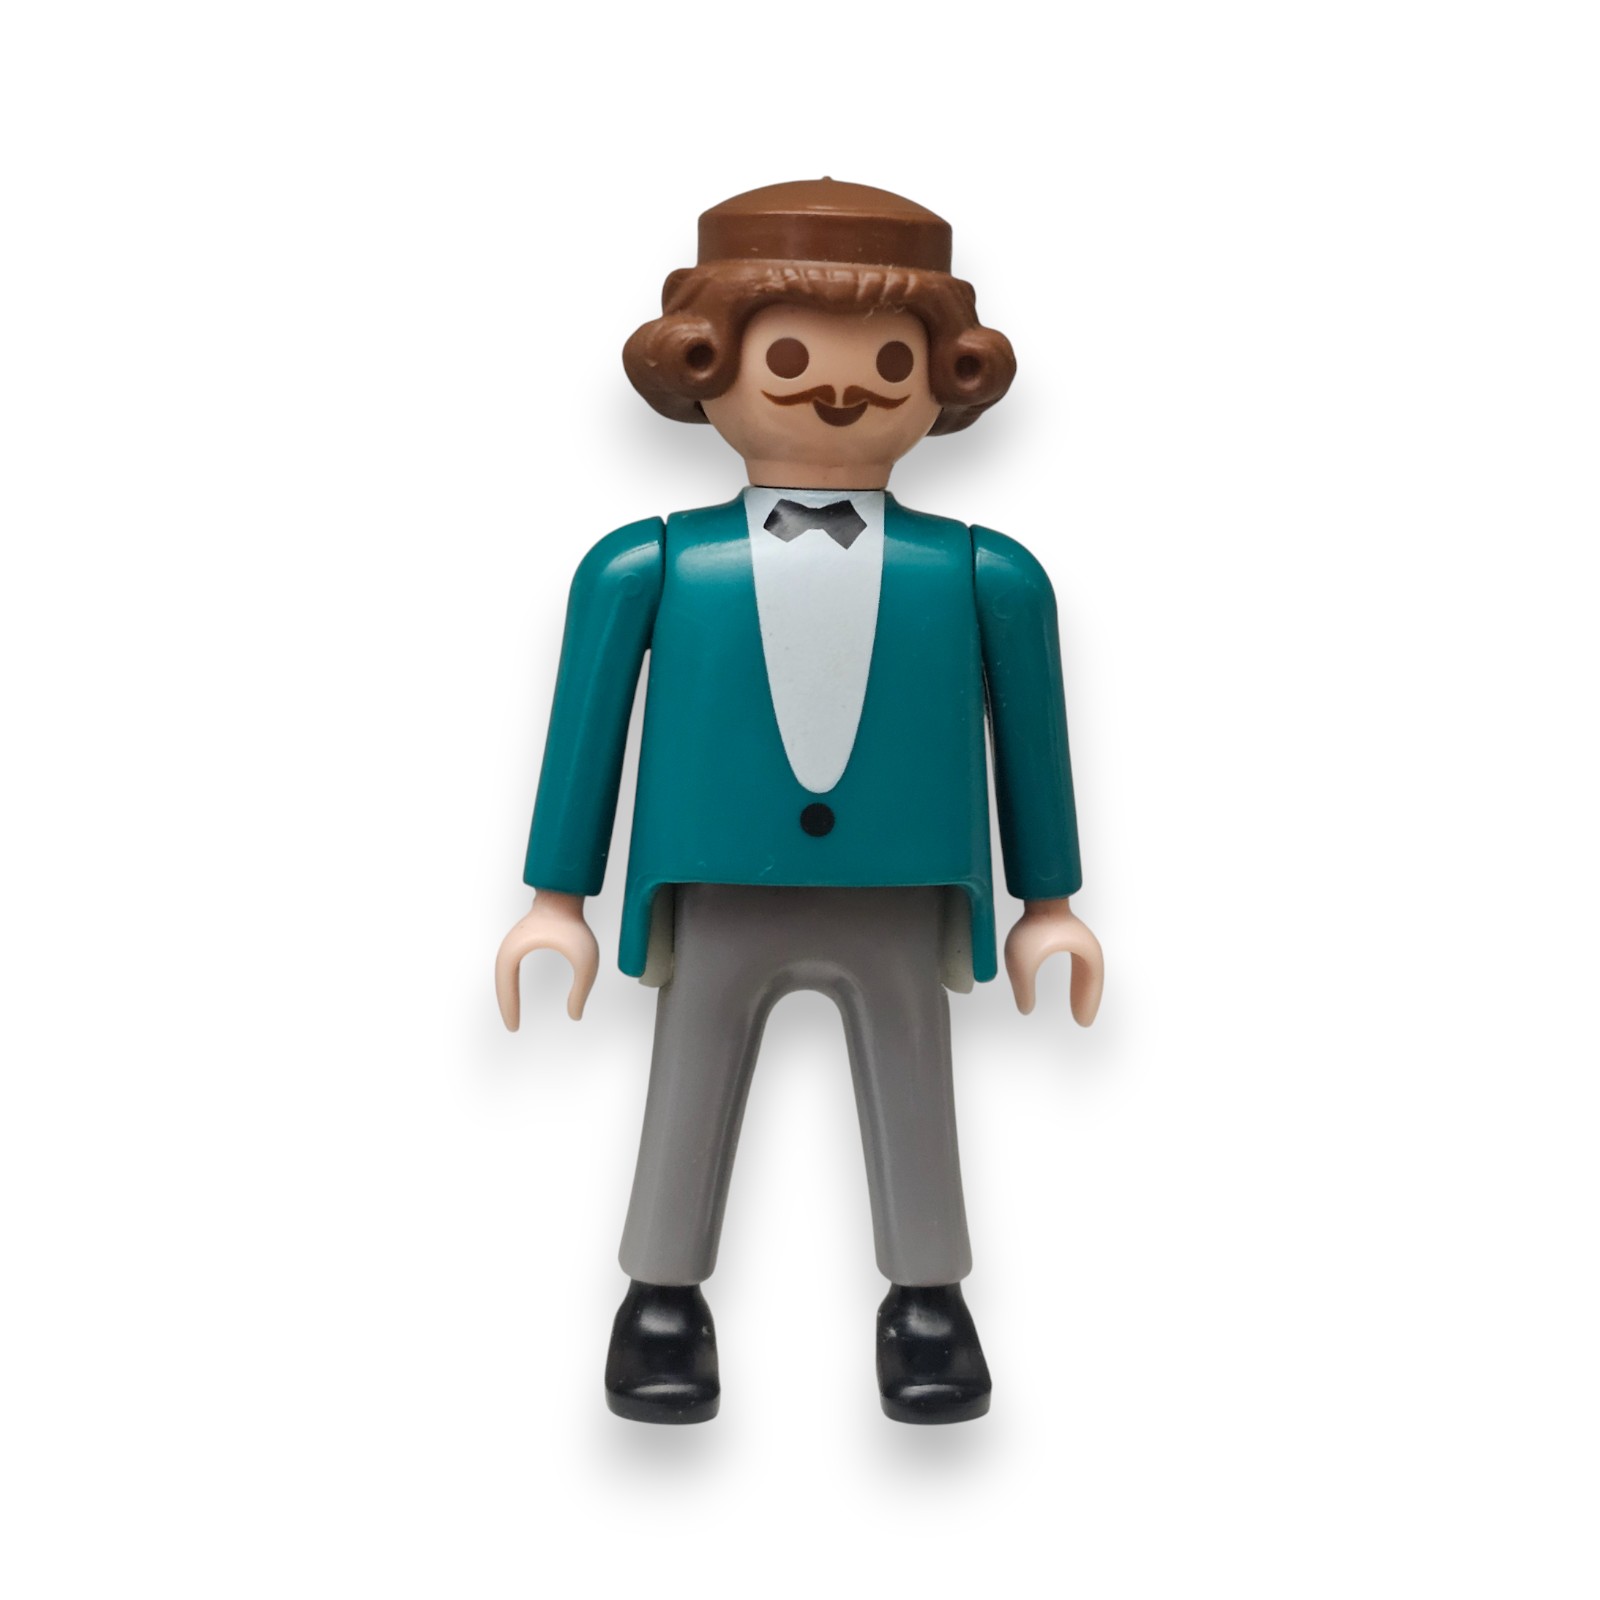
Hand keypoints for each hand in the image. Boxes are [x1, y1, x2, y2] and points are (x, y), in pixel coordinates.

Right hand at [495, 890, 599, 1027]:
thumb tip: (575, 1016)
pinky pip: (509, 968)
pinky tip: (516, 995)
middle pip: (501, 983)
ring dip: (507, 995)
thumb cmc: (574, 925)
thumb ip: (581, 990)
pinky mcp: (519, 941)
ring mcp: (512, 943)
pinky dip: (510, 984)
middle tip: (513, 1027)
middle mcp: (508, 948)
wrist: (564, 894)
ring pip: (503, 976)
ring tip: (513, 1016)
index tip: (514, 1027)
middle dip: (505, 1006)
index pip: (506, 987)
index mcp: (514, 952)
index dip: (509, 1008)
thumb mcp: (585, 962)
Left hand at [1004, 898, 1103, 1025]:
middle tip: (1082, 1022)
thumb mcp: (1022, 963)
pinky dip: (1077, 981)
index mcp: (1086, 952)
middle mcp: (1086, 946)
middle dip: (1087, 1001)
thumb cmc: (1033, 925)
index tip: (1082, 1022)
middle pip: (1092, 980)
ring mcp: (1078, 940)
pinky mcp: (1067, 937)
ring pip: (1086, 973)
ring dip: (1082, 991)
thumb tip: (1025, 1009)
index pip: (1092, 983)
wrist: (1035, 896)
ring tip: (1078, 1011)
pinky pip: (1078, 966)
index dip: (1088, 1003)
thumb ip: (1023, 988)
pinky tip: (1070, 990)